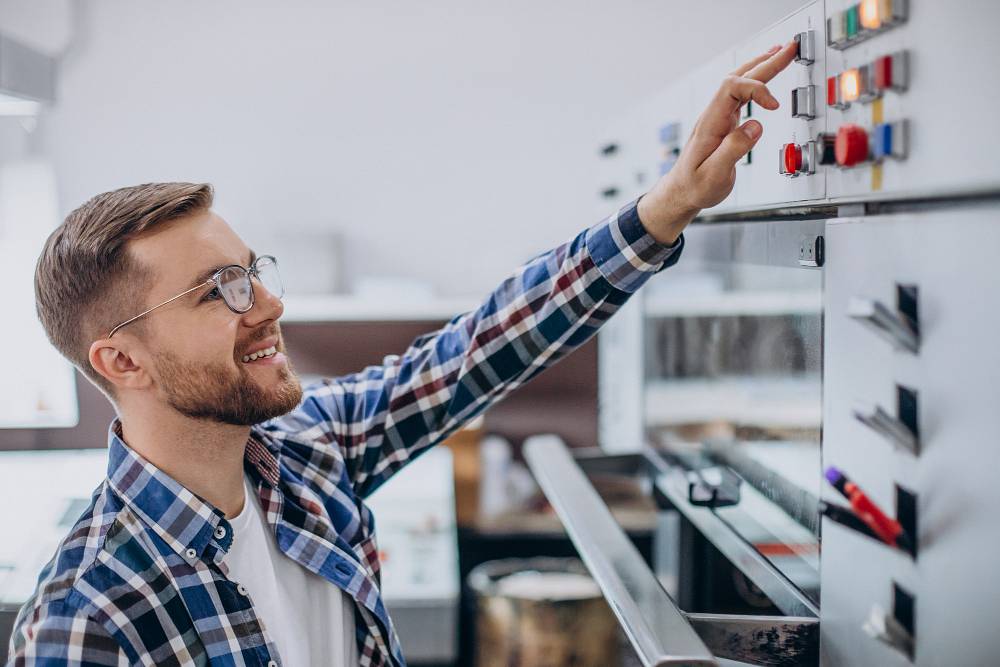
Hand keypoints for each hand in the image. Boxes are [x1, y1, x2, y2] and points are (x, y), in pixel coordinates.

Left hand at [637, 41, 798, 244]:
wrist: (681, 192)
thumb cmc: (694, 186)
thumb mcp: (714, 174)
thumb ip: (733, 150)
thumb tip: (755, 126)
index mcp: (710, 123)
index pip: (732, 88)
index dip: (757, 90)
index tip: (774, 106)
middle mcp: (714, 115)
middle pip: (739, 77)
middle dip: (766, 62)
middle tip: (789, 48)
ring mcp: (719, 117)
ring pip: (741, 83)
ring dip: (762, 66)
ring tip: (782, 52)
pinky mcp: (725, 123)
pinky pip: (742, 94)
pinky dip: (757, 81)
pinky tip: (765, 75)